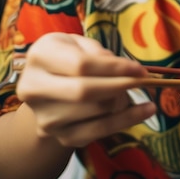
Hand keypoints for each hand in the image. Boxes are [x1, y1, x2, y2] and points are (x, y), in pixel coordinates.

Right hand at [17, 33, 156, 147]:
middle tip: (143, 80)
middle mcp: (34, 89)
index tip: (139, 68)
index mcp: (40, 57)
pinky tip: (145, 110)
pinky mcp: (59, 136)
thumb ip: (98, 52)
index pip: (81, 65)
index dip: (114, 67)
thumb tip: (126, 70)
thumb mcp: (79, 43)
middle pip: (85, 92)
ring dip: (123, 101)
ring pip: (95, 112)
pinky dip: (126, 121)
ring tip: (133, 91)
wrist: (46, 88)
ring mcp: (45, 117)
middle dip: (120, 86)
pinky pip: (98, 131)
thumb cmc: (68, 56)